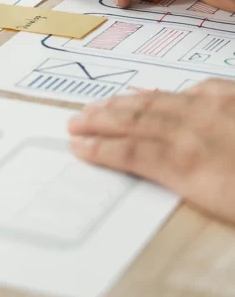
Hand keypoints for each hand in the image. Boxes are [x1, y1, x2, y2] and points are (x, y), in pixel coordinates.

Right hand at [69, 80, 234, 224]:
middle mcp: (195, 130)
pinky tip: (165, 94)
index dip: (100, 149)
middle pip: (135, 121)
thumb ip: (185, 183)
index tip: (78, 146)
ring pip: (159, 99)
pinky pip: (198, 88)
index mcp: (191, 166)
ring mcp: (216, 108)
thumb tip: (156, 172)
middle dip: (100, 121)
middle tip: (76, 121)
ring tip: (103, 104)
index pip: (130, 153)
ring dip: (125, 102)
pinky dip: (175, 93)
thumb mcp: (223, 208)